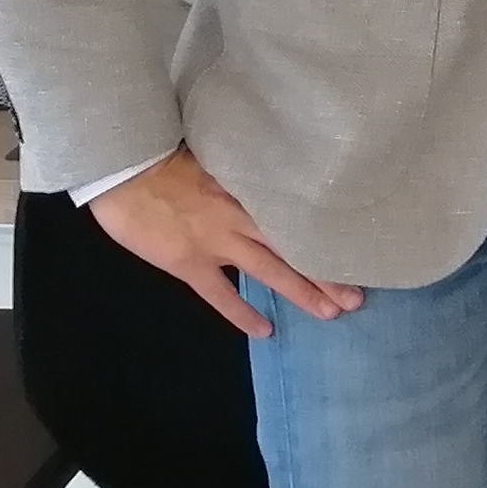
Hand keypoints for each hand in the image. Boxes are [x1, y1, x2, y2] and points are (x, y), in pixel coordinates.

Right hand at [91, 148, 364, 338]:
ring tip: (332, 313)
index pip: (300, 216)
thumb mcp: (221, 158)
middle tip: (359, 297)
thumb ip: (249, 176)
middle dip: (328, 273)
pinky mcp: (190, 263)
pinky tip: (266, 331)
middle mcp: (242, 217)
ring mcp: (217, 242)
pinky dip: (243, 314)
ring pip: (270, 270)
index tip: (357, 248)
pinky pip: (221, 295)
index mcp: (252, 189)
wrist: (127, 168)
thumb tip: (278, 179)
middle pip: (295, 247)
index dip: (328, 235)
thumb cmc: (170, 156)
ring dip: (302, 292)